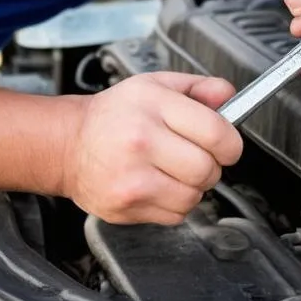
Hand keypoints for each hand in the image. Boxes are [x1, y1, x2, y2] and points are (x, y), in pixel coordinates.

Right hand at [62, 72, 242, 224]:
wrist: (70, 144)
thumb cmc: (113, 114)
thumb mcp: (154, 85)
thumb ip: (197, 87)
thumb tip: (228, 96)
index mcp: (152, 105)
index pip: (216, 132)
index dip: (230, 142)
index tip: (227, 144)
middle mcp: (141, 141)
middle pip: (208, 169)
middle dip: (210, 165)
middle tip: (194, 155)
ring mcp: (132, 178)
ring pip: (195, 196)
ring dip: (192, 187)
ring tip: (172, 169)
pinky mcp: (126, 206)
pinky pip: (176, 215)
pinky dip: (175, 203)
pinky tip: (157, 184)